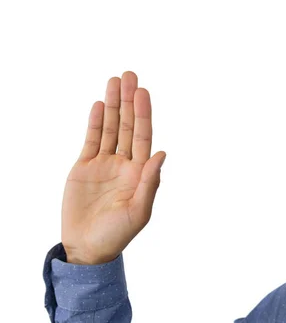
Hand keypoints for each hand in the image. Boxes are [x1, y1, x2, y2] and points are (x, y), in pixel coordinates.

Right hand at [61, 71, 166, 264]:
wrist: (87, 247)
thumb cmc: (117, 234)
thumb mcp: (139, 211)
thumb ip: (149, 182)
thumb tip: (162, 154)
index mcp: (140, 172)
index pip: (144, 136)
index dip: (144, 113)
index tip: (142, 92)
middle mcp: (124, 163)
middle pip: (129, 126)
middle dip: (129, 101)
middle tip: (130, 75)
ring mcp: (104, 163)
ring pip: (111, 128)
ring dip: (113, 105)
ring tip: (114, 80)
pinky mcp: (85, 167)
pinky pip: (91, 140)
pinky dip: (96, 123)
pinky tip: (100, 105)